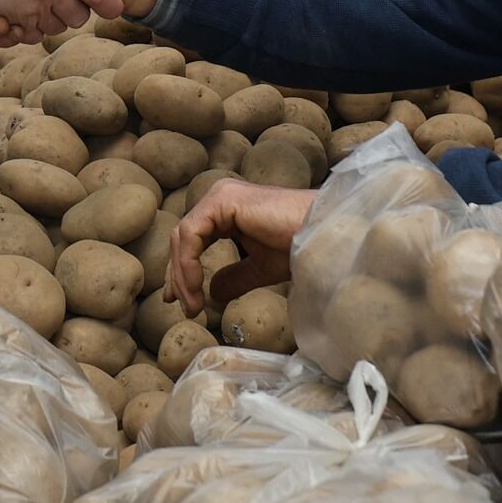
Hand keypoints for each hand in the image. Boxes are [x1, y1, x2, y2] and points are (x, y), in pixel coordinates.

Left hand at [164, 179, 315, 316]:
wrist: (322, 237)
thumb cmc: (301, 248)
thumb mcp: (261, 267)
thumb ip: (236, 277)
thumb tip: (212, 293)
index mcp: (228, 209)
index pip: (193, 238)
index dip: (182, 270)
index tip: (182, 300)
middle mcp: (220, 197)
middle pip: (184, 237)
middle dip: (178, 275)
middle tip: (184, 307)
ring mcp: (220, 195)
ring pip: (183, 236)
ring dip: (182, 275)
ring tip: (193, 306)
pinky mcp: (222, 200)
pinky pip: (191, 234)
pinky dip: (188, 264)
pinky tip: (197, 289)